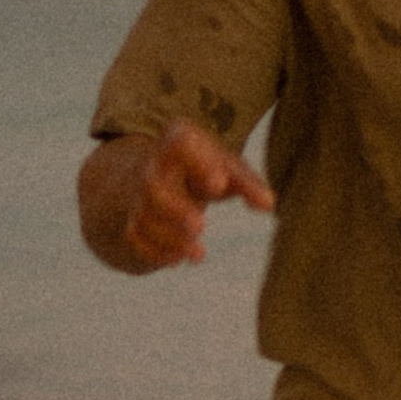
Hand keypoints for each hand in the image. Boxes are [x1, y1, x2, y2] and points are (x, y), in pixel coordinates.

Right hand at [95, 120, 275, 270]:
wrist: (157, 177)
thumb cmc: (202, 169)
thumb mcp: (227, 168)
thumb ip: (248, 184)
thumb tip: (267, 204)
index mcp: (178, 141)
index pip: (179, 143)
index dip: (198, 163)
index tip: (220, 183)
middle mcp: (152, 166)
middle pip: (153, 187)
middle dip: (175, 210)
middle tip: (201, 226)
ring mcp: (138, 195)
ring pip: (143, 217)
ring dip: (170, 238)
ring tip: (198, 253)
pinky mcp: (133, 221)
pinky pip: (136, 238)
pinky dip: (156, 252)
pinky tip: (178, 258)